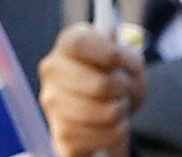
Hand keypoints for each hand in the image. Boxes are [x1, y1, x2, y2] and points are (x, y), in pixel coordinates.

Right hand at [39, 24, 145, 156]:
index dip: (106, 53)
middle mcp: (52, 71)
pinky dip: (117, 133)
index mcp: (66, 45)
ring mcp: (53, 104)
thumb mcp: (128, 62)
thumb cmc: (116, 79)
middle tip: (123, 89)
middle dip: (123, 89)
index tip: (119, 59)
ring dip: (121, 112)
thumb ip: (126, 55)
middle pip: (100, 84)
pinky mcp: (62, 135)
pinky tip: (109, 125)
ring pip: (106, 113)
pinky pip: (104, 137)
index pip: (79, 44)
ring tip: (116, 106)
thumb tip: (116, 56)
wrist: (105, 113)